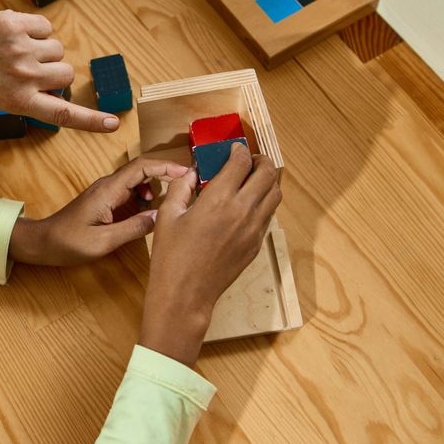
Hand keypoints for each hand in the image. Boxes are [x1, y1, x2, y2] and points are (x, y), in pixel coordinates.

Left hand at [0, 0, 119, 132]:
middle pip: (67, 73)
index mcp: (18, 101)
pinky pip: (46, 27)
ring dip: (44, 48)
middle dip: (56, 70)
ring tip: (16, 50)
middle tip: (31, 68)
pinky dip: (35, 29)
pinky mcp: (18, 26)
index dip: (91, 120)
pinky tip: (14, 33)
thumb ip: (29, 97)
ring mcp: (21, 51)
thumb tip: (59, 87)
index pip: (62, 114)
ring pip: (57, 49)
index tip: (113, 124)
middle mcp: (23, 78)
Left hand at [9, 158, 188, 265]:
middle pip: (142, 169)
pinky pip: (130, 189)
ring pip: (137, 178)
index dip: (165, 167)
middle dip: (166, 173)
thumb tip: (160, 217)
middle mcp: (108, 185)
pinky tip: (149, 209)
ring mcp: (106, 191)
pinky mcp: (104, 199)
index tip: (186, 173)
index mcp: (108, 190)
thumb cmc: (69, 242)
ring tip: (170, 199)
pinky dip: (144, 194)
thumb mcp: (104, 241)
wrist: (44, 242)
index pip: (141, 167)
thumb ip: (133, 228)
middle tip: (186, 184)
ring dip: (156, 184)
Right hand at [139, 144, 281, 365]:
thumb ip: (181, 188)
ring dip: (268, 181)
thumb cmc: (171, 256)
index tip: (235, 149)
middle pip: (267, 174)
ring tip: (255, 179)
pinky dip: (265, 202)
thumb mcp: (168, 216)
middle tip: (251, 159)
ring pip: (275, 194)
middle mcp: (242, 211)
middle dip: (261, 161)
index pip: (241, 163)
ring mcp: (253, 229)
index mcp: (218, 200)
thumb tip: (192, 173)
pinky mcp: (256, 244)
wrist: (186, 294)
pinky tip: (249, 203)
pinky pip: (269, 215)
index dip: (239, 151)